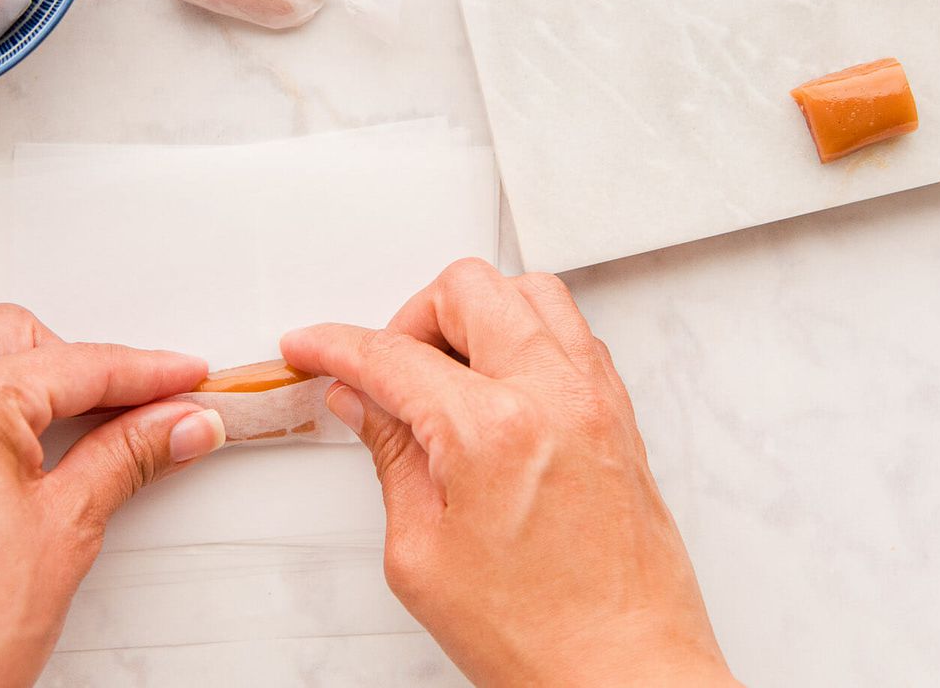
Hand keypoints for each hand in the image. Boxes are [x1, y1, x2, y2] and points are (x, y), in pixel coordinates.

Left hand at [0, 304, 226, 687]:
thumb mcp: (66, 529)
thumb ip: (127, 456)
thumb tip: (178, 422)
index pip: (76, 366)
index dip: (146, 372)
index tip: (186, 379)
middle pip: (17, 340)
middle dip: (82, 365)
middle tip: (142, 406)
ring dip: (31, 378)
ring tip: (87, 425)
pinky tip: (27, 445)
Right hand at [282, 260, 736, 687]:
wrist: (626, 675)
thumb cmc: (541, 637)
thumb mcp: (422, 554)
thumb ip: (390, 457)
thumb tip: (363, 402)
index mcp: (491, 431)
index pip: (392, 355)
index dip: (336, 346)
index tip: (312, 347)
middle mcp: (553, 397)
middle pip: (468, 290)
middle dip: (411, 316)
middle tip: (386, 369)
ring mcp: (595, 400)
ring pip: (530, 291)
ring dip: (476, 314)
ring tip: (443, 370)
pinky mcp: (619, 416)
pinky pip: (570, 333)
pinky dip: (525, 337)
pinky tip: (497, 385)